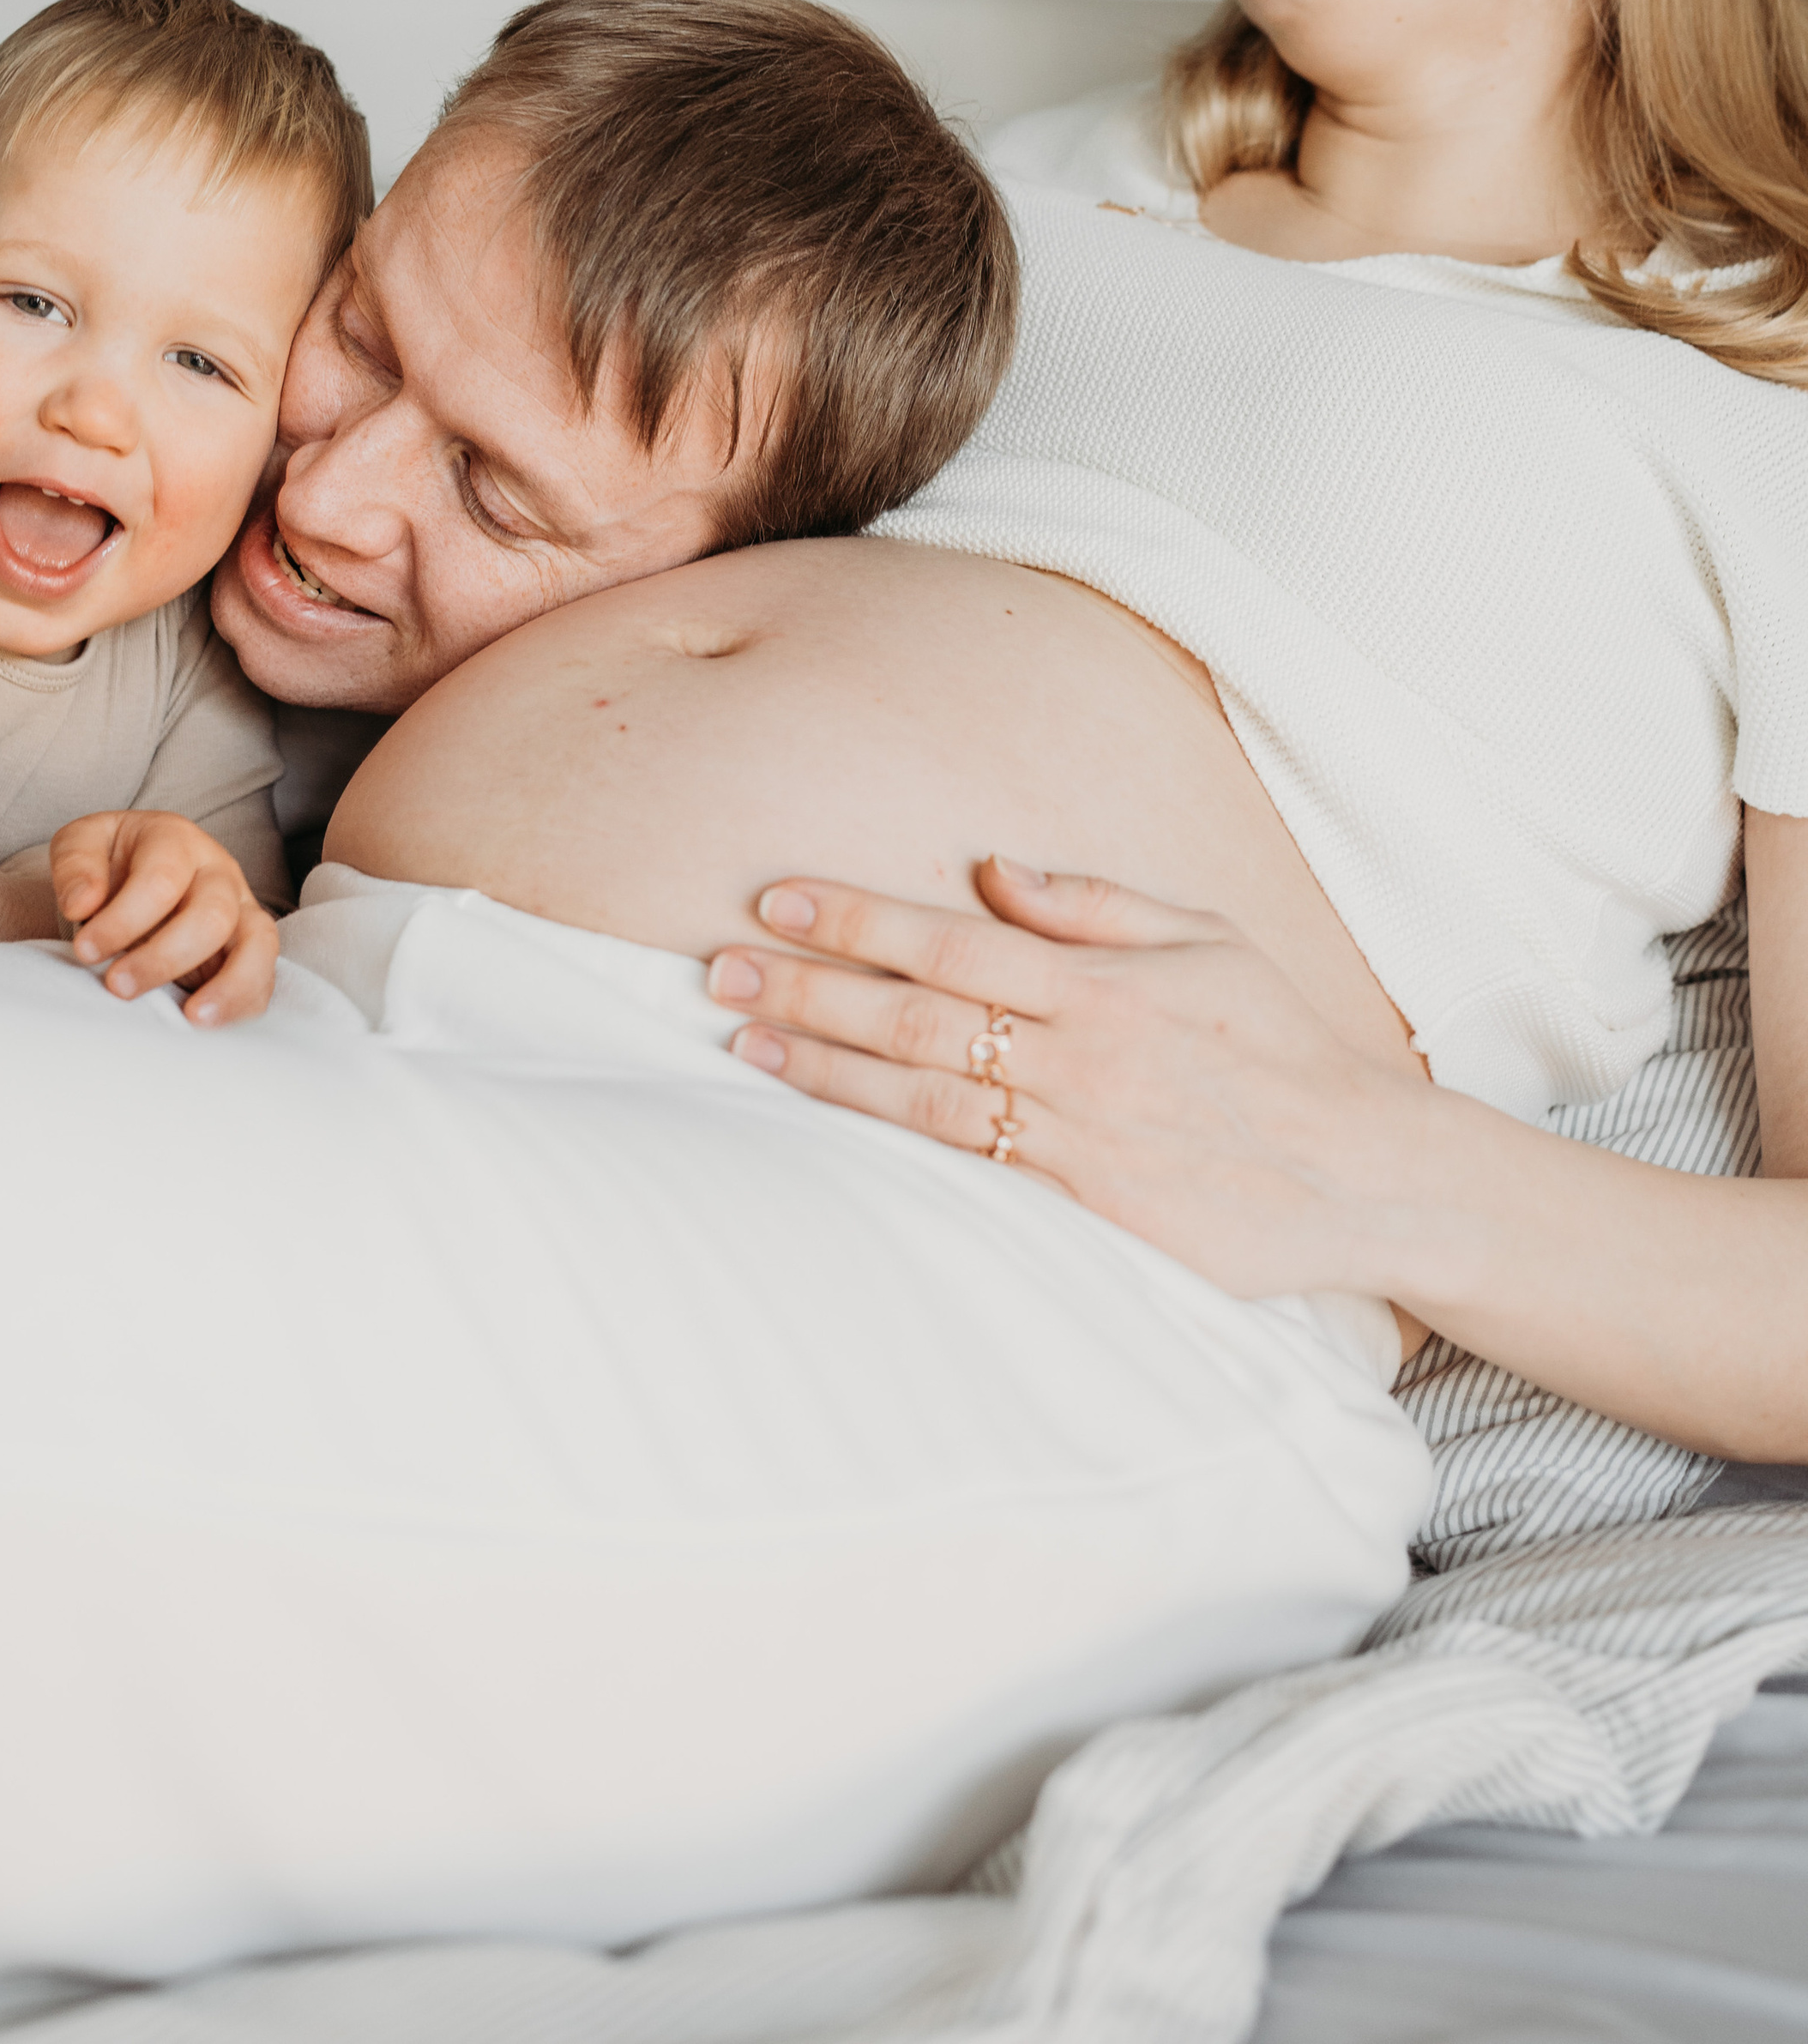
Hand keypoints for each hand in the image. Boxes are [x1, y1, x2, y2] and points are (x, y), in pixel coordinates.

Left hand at [50, 811, 278, 1023]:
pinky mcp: (249, 951)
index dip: (123, 920)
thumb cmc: (107, 866)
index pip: (161, 880)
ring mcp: (241, 911)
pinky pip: (265, 979)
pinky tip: (209, 1027)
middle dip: (164, 958)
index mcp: (175, 841)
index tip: (85, 950)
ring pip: (258, 944)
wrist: (131, 879)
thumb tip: (82, 904)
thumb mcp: (79, 846)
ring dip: (228, 985)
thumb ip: (75, 866)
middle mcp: (218, 872)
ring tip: (191, 1018)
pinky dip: (244, 1005)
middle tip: (118, 986)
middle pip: (213, 914)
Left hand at [706, 858, 1430, 1303]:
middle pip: (918, 1013)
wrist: (1364, 1171)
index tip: (776, 899)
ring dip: (826, 1068)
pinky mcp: (1090, 1214)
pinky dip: (892, 1148)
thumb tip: (994, 868)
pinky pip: (971, 1173)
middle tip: (718, 967)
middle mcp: (1082, 1056)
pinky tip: (828, 1127)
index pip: (953, 938)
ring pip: (925, 1097)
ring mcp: (1081, 1140)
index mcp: (1104, 982)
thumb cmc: (1281, 1043)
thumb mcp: (1208, 938)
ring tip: (745, 1041)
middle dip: (811, 987)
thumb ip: (1094, 904)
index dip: (857, 919)